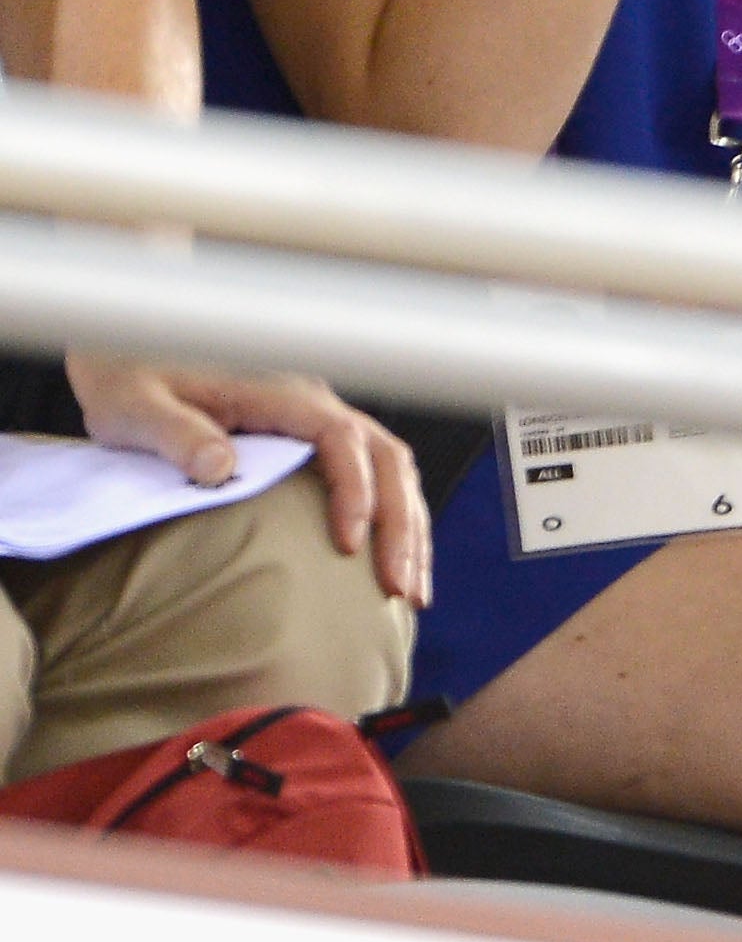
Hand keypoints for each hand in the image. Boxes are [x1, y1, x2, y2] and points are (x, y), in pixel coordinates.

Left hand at [65, 353, 429, 604]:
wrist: (133, 350)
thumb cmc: (130, 377)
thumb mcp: (135, 406)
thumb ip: (178, 434)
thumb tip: (221, 469)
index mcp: (280, 391)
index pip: (342, 438)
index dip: (354, 491)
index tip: (348, 545)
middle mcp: (313, 402)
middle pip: (387, 458)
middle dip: (401, 525)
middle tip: (402, 589)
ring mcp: (318, 421)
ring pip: (391, 469)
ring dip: (408, 528)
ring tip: (412, 591)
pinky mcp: (312, 441)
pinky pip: (372, 477)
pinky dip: (392, 520)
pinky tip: (391, 561)